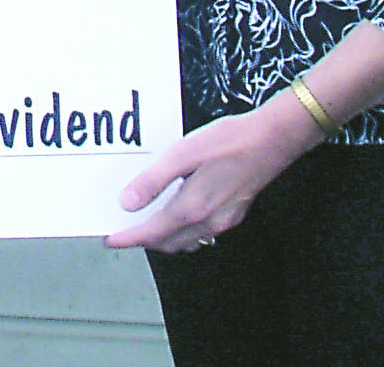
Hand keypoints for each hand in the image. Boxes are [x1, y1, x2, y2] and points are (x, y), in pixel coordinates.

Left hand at [103, 96, 319, 253]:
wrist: (273, 140)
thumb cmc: (228, 142)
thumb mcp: (183, 154)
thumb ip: (154, 181)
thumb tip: (128, 203)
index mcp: (193, 208)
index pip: (153, 233)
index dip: (129, 238)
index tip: (110, 240)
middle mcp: (209, 222)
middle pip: (168, 242)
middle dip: (143, 240)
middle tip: (123, 230)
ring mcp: (224, 221)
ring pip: (185, 241)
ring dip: (162, 238)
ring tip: (143, 222)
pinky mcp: (233, 214)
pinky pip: (200, 234)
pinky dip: (181, 231)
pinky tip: (175, 213)